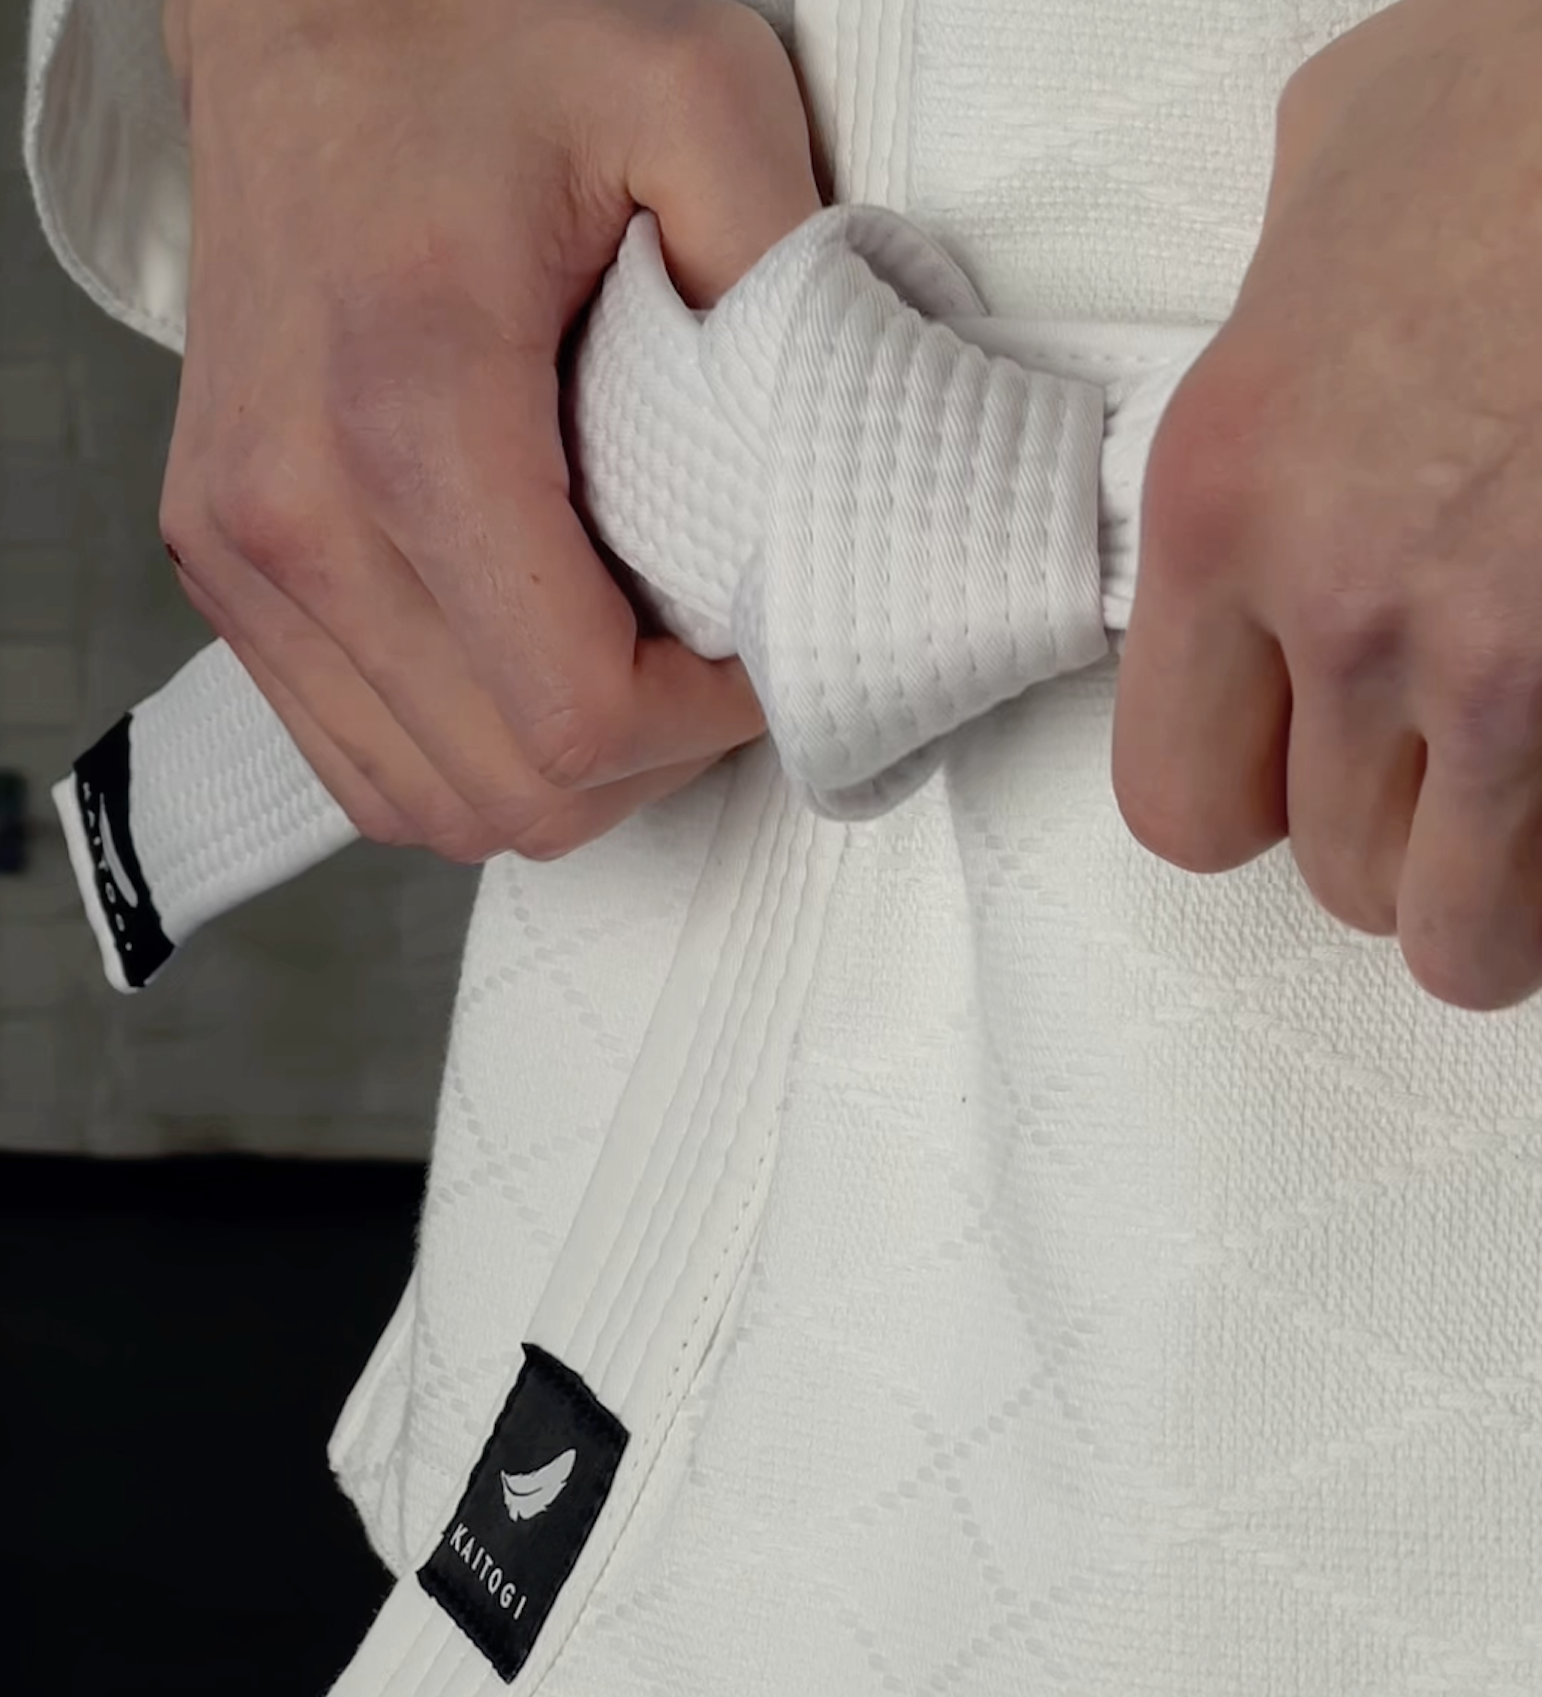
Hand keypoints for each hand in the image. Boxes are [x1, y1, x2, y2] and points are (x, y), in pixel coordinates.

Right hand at [158, 0, 820, 862]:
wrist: (301, 12)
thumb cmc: (474, 39)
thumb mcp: (693, 94)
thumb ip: (788, 271)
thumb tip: (828, 456)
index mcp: (413, 410)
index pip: (576, 713)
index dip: (704, 727)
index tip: (759, 656)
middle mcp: (296, 512)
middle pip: (506, 791)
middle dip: (644, 764)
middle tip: (707, 672)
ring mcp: (240, 552)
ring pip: (425, 801)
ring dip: (555, 773)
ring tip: (625, 673)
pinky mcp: (222, 564)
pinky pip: (354, 756)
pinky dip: (461, 754)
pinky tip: (524, 672)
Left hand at [1113, 0, 1541, 1010]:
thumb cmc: (1535, 91)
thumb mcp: (1338, 167)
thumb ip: (1277, 321)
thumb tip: (1292, 328)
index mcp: (1232, 505)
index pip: (1177, 802)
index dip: (1241, 805)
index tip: (1283, 775)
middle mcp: (1357, 612)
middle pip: (1334, 873)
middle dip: (1382, 845)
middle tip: (1424, 784)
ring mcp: (1523, 665)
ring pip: (1465, 926)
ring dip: (1486, 897)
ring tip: (1512, 838)